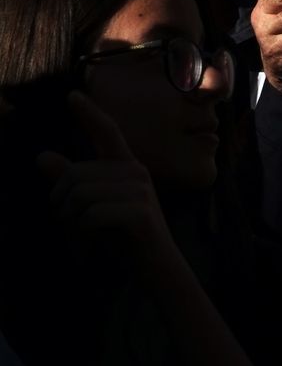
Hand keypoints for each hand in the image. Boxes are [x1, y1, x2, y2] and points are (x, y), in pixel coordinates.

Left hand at [37, 91, 177, 270]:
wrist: (157, 269)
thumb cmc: (125, 237)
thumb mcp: (93, 207)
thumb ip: (71, 182)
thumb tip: (41, 156)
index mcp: (127, 167)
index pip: (108, 132)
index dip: (90, 114)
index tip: (71, 96)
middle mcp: (136, 172)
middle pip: (76, 174)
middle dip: (60, 203)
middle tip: (67, 226)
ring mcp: (140, 191)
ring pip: (80, 195)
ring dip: (70, 221)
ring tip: (79, 237)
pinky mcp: (139, 212)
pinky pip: (92, 214)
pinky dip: (82, 233)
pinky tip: (90, 243)